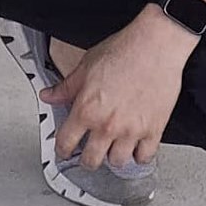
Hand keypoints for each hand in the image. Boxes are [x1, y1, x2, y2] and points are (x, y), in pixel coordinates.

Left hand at [45, 10, 194, 172]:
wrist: (156, 44)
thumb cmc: (124, 50)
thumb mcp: (87, 65)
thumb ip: (66, 87)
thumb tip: (49, 96)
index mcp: (87, 109)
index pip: (66, 143)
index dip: (62, 149)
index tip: (65, 149)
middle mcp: (108, 124)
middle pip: (91, 161)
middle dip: (87, 159)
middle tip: (88, 153)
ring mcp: (131, 130)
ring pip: (117, 162)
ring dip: (113, 156)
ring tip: (113, 147)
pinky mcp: (153, 129)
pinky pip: (144, 157)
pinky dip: (139, 155)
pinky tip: (136, 146)